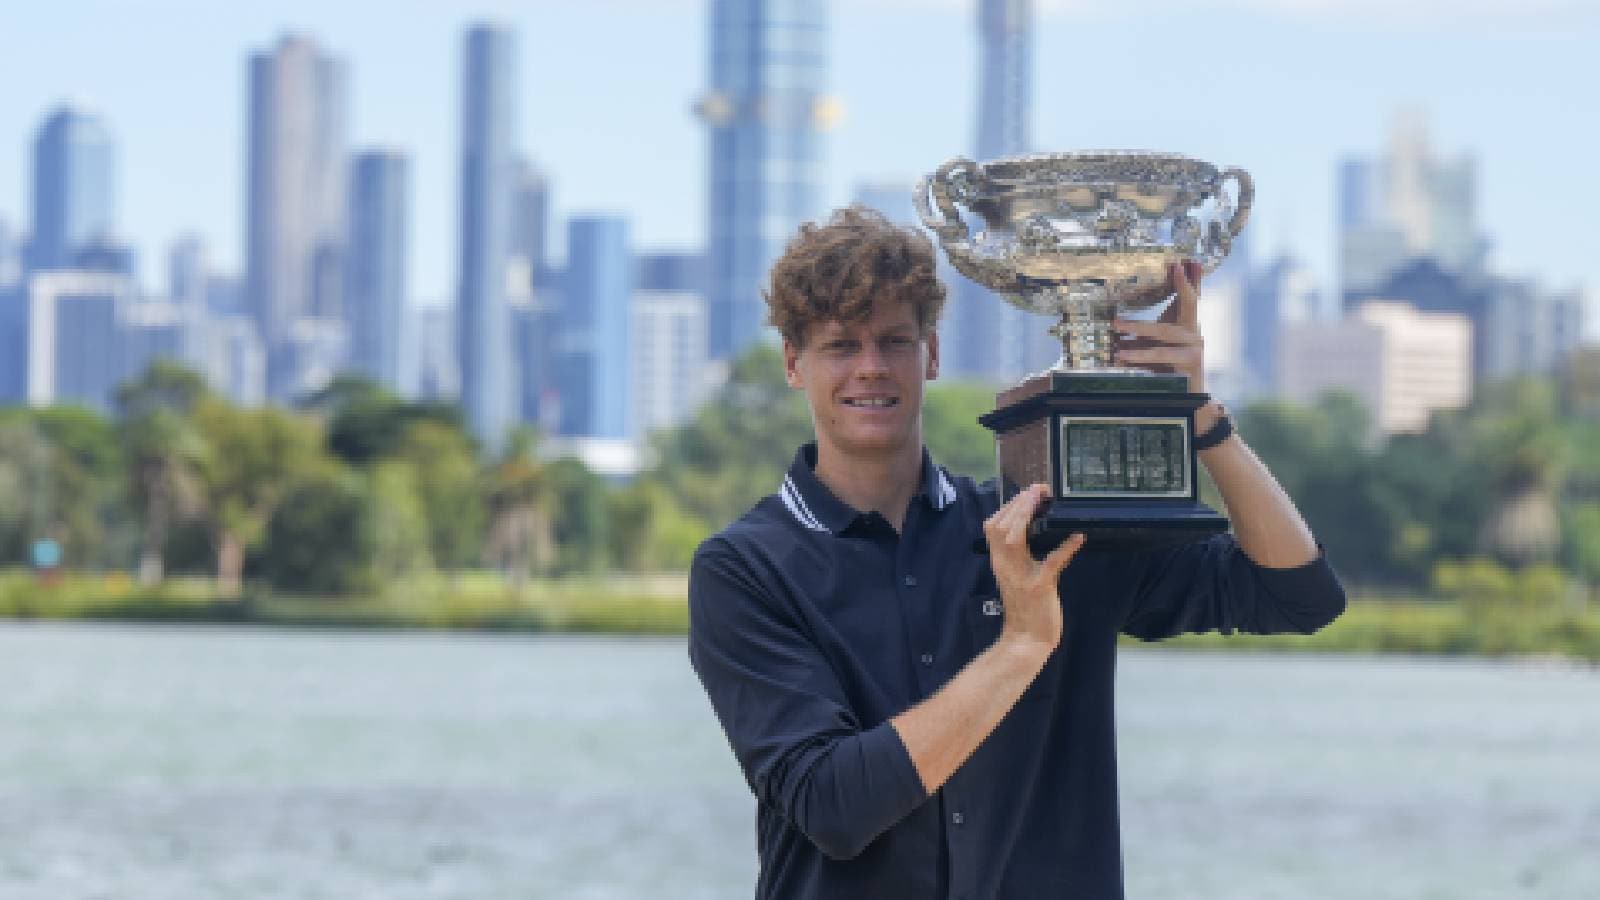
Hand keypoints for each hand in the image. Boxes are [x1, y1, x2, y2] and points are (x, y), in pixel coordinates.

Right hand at [982, 484, 1085, 653]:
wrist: (1025, 639)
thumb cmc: (1024, 607)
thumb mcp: (1014, 576)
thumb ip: (1016, 555)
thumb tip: (1028, 530)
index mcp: (999, 562)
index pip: (993, 526)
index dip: (1008, 506)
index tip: (1026, 492)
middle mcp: (1005, 566)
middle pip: (1000, 527)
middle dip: (1018, 503)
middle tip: (1037, 489)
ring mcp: (1021, 576)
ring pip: (1014, 538)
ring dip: (1027, 516)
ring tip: (1044, 501)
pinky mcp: (1039, 587)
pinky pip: (1052, 563)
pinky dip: (1065, 548)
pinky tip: (1078, 537)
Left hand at [1112, 259, 1205, 393]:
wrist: (1191, 392)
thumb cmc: (1175, 357)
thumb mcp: (1167, 333)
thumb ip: (1162, 314)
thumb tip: (1160, 280)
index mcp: (1191, 324)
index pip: (1190, 300)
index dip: (1185, 284)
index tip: (1178, 266)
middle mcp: (1194, 338)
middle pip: (1165, 330)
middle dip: (1139, 326)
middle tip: (1115, 324)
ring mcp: (1192, 356)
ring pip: (1161, 352)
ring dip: (1136, 352)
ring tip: (1116, 353)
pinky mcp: (1186, 375)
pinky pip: (1157, 370)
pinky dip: (1138, 367)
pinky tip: (1120, 365)